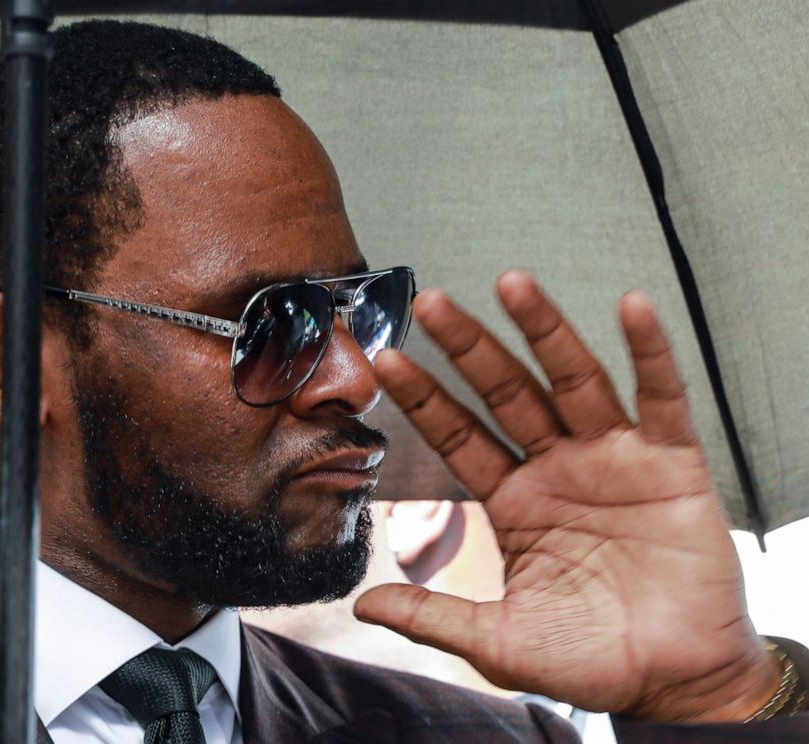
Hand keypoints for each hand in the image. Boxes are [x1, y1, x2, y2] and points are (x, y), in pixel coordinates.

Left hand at [354, 271, 778, 721]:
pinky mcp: (672, 464)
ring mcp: (613, 460)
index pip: (460, 436)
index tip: (388, 359)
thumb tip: (364, 604)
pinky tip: (632, 308)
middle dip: (470, 348)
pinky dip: (650, 354)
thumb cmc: (591, 658)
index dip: (426, 398)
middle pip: (507, 392)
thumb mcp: (501, 642)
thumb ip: (434, 616)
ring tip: (511, 282)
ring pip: (574, 380)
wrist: (676, 683)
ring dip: (545, 330)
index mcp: (515, 501)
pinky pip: (660, 399)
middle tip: (432, 302)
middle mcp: (558, 468)